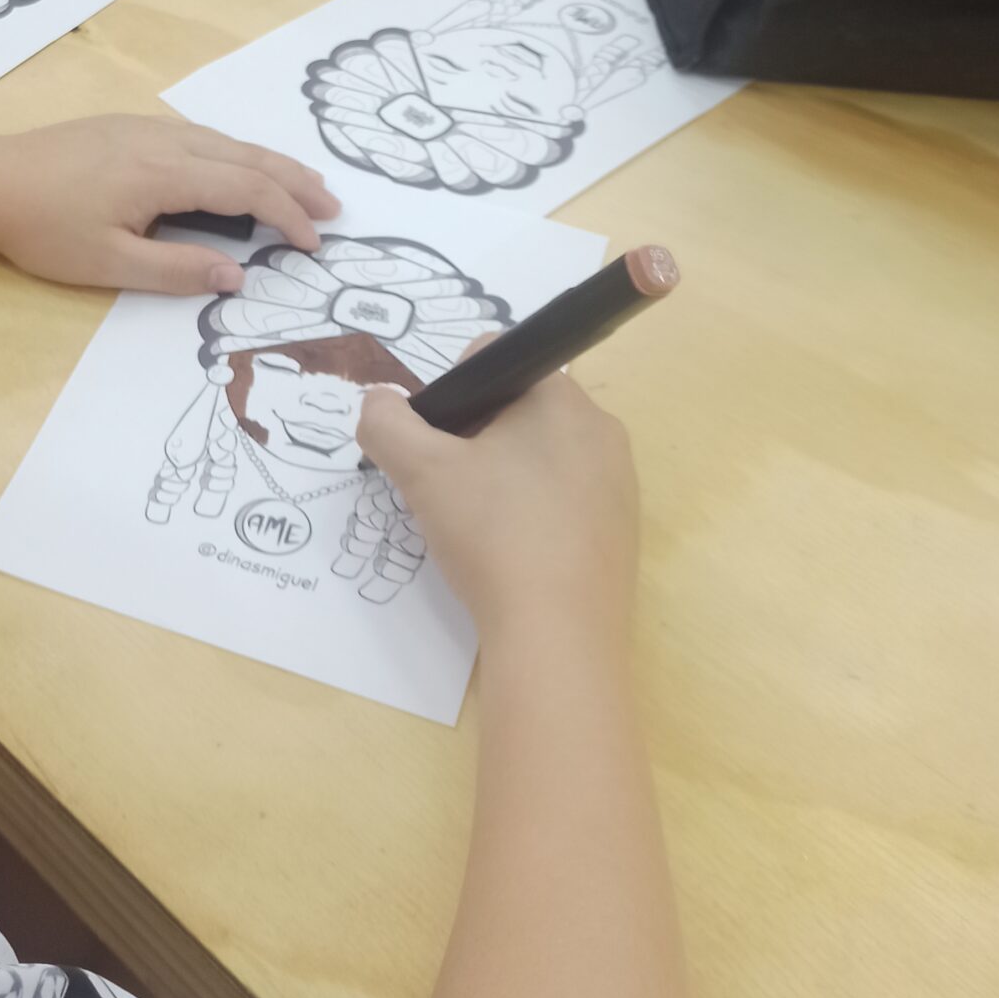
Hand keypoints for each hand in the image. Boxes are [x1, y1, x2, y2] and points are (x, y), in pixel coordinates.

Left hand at [0, 114, 337, 297]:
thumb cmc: (43, 228)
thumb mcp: (109, 263)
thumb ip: (177, 269)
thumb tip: (237, 274)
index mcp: (165, 173)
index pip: (246, 189)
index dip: (287, 215)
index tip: (314, 244)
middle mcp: (165, 141)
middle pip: (246, 156)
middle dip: (295, 180)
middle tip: (334, 206)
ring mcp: (146, 129)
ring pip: (225, 141)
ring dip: (269, 163)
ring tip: (303, 183)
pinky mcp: (129, 128)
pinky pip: (201, 135)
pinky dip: (236, 153)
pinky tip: (239, 166)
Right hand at [357, 361, 637, 648]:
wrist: (558, 638)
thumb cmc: (493, 536)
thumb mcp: (420, 472)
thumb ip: (385, 422)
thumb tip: (377, 402)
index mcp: (561, 396)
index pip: (491, 359)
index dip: (451, 395)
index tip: (437, 447)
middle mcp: (602, 429)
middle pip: (516, 410)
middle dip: (476, 439)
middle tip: (449, 490)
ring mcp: (619, 484)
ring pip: (540, 458)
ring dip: (502, 478)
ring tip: (477, 526)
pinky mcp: (621, 532)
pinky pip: (565, 502)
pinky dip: (533, 516)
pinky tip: (511, 554)